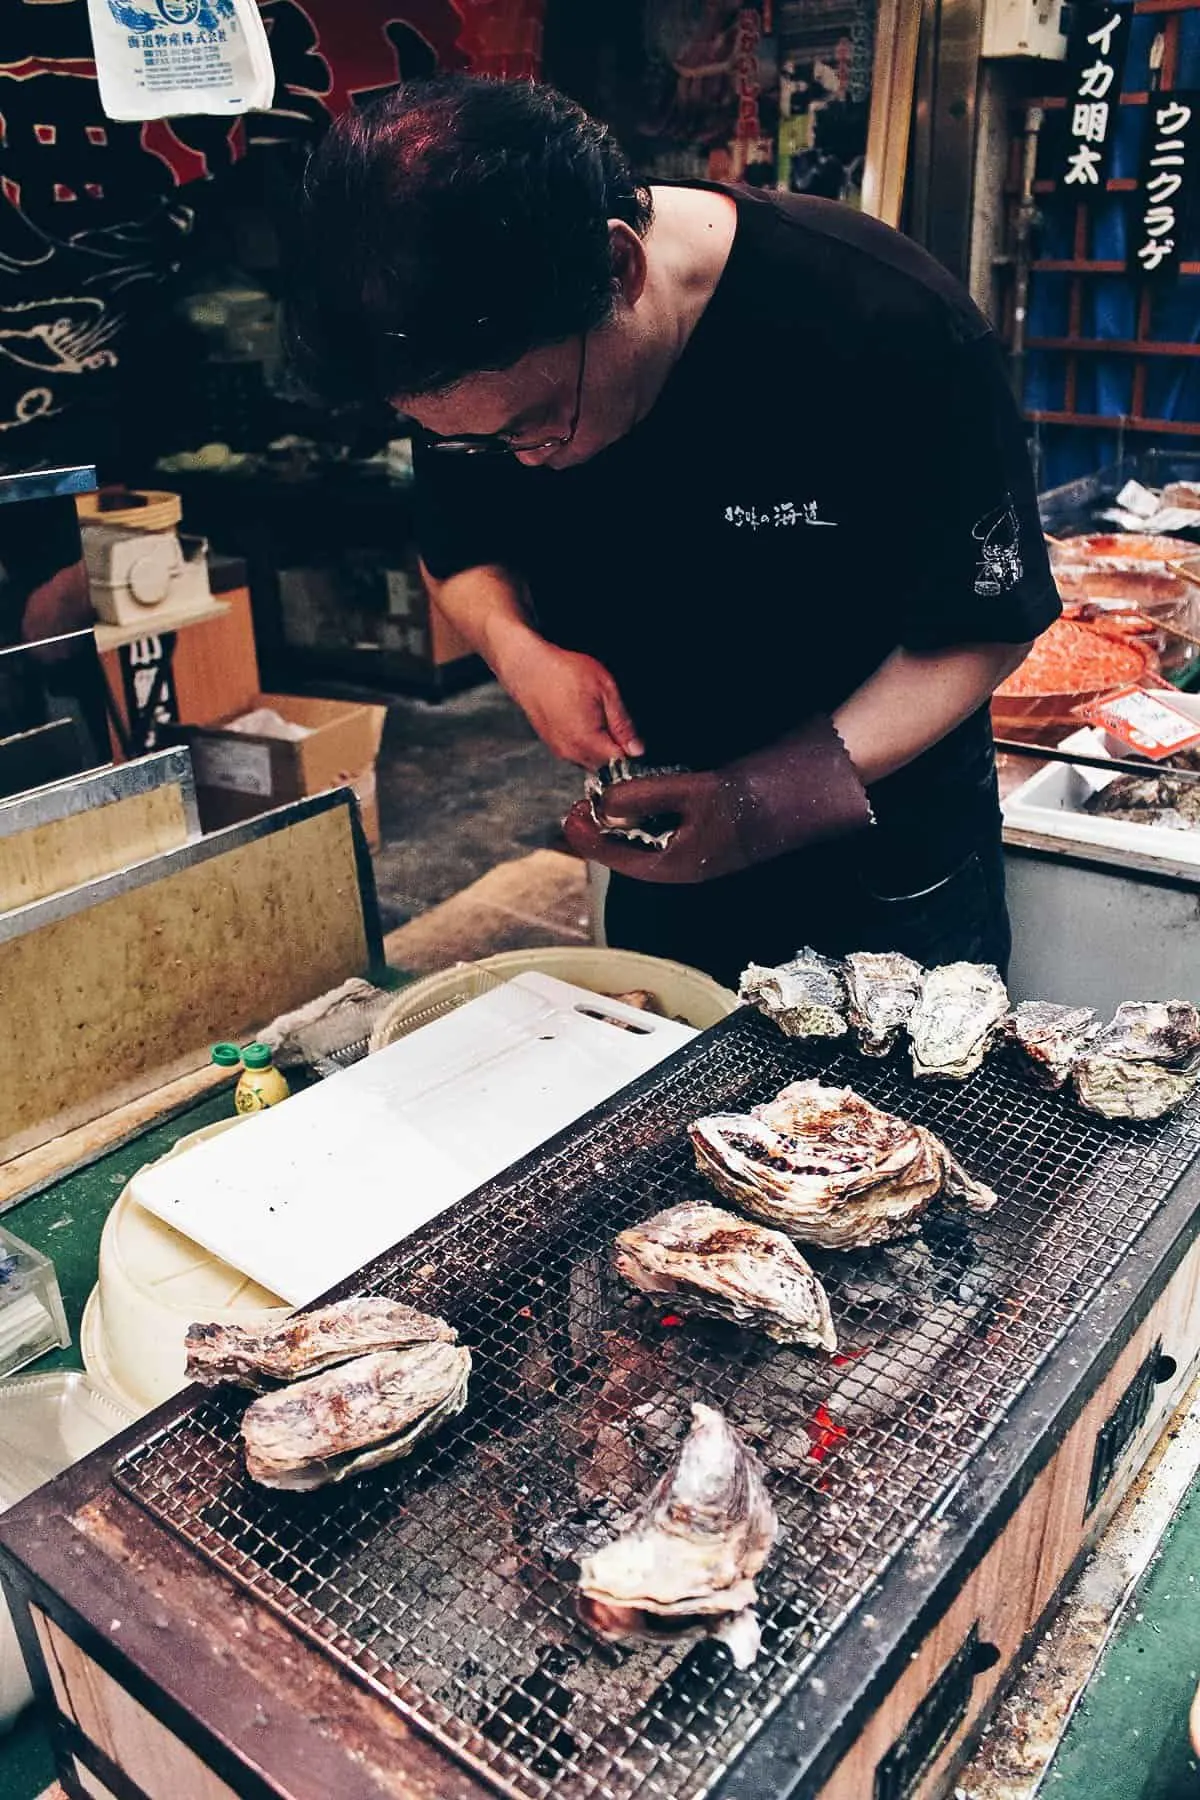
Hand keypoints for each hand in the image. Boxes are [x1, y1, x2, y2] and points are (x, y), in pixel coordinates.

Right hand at [492, 629, 643, 765]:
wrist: (527, 667)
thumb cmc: (564, 672)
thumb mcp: (605, 690)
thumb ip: (623, 723)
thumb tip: (637, 750)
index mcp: (587, 741)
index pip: (621, 765)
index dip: (633, 754)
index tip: (636, 739)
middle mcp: (572, 753)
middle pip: (606, 768)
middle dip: (618, 753)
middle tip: (621, 726)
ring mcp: (560, 751)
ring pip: (592, 762)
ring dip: (602, 749)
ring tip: (601, 721)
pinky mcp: (553, 745)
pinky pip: (578, 754)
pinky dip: (588, 745)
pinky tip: (587, 722)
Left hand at [562, 717, 872, 883]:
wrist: (806, 793)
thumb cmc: (754, 797)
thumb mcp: (692, 791)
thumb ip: (643, 796)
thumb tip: (602, 804)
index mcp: (678, 866)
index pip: (618, 857)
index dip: (589, 835)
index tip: (569, 815)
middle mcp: (685, 864)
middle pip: (630, 851)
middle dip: (603, 828)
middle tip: (580, 803)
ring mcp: (698, 851)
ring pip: (648, 840)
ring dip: (625, 819)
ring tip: (603, 795)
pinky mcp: (709, 834)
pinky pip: (667, 829)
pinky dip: (648, 812)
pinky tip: (641, 793)